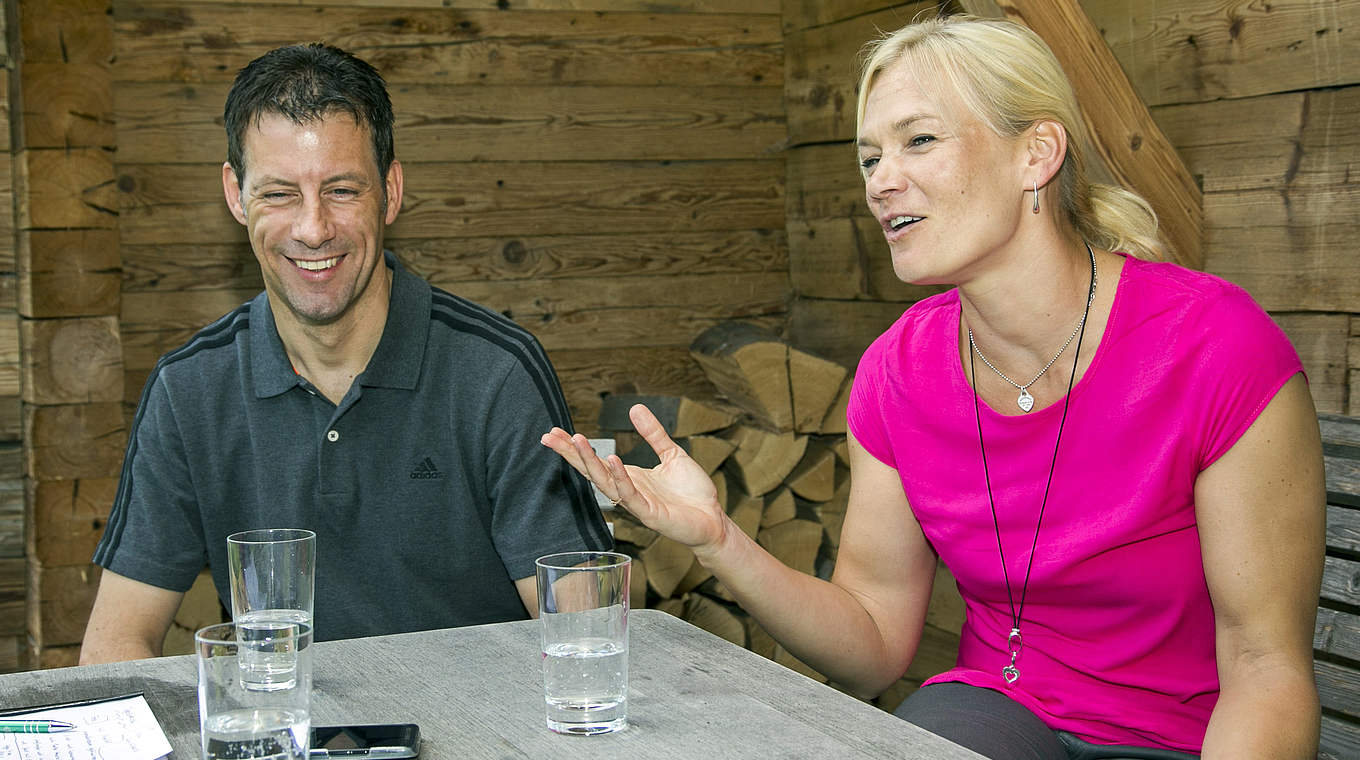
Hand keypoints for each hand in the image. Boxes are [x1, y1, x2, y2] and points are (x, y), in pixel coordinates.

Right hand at [541, 403, 728, 552]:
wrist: (713, 519)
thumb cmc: (692, 493)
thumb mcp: (671, 454)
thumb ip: (653, 433)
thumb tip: (634, 408)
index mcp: (629, 477)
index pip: (595, 461)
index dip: (575, 448)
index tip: (554, 433)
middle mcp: (627, 490)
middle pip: (591, 470)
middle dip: (570, 454)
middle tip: (549, 437)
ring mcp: (636, 503)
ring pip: (606, 482)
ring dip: (590, 462)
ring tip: (576, 440)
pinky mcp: (650, 514)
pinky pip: (630, 496)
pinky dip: (620, 478)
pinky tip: (612, 460)